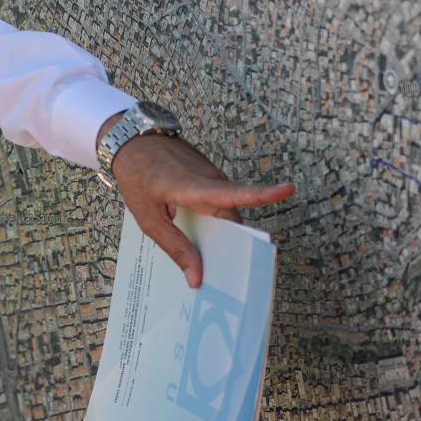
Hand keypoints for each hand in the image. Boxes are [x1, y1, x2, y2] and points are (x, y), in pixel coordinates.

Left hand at [103, 114, 294, 288]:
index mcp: (193, 186)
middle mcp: (209, 179)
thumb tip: (197, 278)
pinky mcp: (209, 175)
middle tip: (234, 280)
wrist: (132, 141)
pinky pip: (220, 202)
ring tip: (217, 265)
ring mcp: (211, 175)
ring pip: (227, 210)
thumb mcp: (148, 219)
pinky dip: (215, 220)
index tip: (288, 189)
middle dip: (237, 245)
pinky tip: (205, 240)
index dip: (262, 193)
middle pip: (234, 216)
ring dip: (224, 233)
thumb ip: (175, 247)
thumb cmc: (137, 178)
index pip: (233, 192)